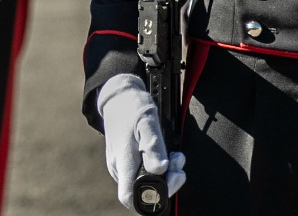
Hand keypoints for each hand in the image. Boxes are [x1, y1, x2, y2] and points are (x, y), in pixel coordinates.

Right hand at [97, 74, 185, 210]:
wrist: (118, 97)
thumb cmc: (131, 107)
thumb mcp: (147, 121)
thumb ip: (154, 146)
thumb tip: (160, 170)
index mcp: (123, 161)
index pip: (129, 197)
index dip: (150, 200)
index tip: (167, 182)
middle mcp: (119, 168)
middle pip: (142, 193)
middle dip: (167, 184)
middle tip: (178, 168)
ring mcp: (122, 166)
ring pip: (146, 184)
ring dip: (166, 176)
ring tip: (176, 158)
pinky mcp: (127, 162)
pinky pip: (145, 175)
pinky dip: (160, 169)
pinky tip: (167, 157)